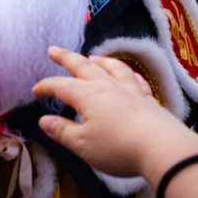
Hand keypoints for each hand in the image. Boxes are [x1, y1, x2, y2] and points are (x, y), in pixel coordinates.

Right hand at [32, 46, 197, 177]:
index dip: (46, 86)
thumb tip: (44, 120)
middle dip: (66, 58)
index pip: (60, 86)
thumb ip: (62, 131)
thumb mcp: (82, 144)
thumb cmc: (117, 147)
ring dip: (98, 61)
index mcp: (87, 96)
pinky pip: (135, 79)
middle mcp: (106, 86)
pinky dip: (126, 73)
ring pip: (111, 68)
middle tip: (53, 50)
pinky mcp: (148, 99)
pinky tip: (126, 75)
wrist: (163, 148)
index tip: (35, 90)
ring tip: (91, 57)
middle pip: (83, 67)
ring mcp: (129, 90)